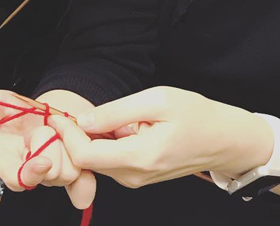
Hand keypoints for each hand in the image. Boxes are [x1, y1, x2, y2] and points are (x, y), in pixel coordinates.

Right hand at [0, 90, 95, 208]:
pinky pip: (84, 187)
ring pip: (70, 173)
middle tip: (50, 125)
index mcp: (7, 162)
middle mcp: (30, 174)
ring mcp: (53, 178)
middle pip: (52, 176)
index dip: (31, 172)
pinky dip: (87, 176)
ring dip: (71, 148)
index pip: (19, 181)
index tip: (42, 161)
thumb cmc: (16, 112)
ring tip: (62, 130)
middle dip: (56, 147)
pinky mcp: (74, 176)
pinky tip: (82, 157)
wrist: (44, 112)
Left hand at [49, 86, 273, 188]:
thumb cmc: (196, 115)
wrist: (224, 139)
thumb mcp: (157, 100)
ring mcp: (137, 178)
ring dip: (85, 140)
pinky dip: (100, 143)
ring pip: (98, 161)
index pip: (85, 154)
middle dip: (70, 138)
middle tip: (60, 113)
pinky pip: (111, 160)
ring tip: (78, 116)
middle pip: (88, 160)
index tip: (56, 114)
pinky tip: (103, 124)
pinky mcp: (139, 175)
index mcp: (139, 157)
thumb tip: (84, 120)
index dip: (66, 135)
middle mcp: (134, 176)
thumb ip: (117, 112)